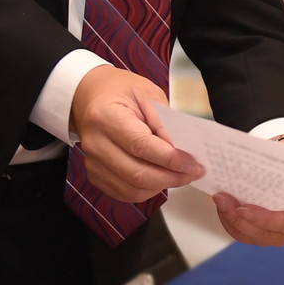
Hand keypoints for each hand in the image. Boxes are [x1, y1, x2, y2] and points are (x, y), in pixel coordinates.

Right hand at [69, 65, 201, 201]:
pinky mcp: (95, 175)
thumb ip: (165, 122)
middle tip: (193, 172)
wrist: (90, 96)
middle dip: (171, 177)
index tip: (193, 163)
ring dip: (162, 186)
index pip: (141, 146)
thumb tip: (183, 150)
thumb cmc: (120, 92)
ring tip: (181, 175)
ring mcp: (92, 162)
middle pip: (137, 173)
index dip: (170, 159)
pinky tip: (161, 178)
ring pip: (132, 189)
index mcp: (106, 116)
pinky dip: (148, 190)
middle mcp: (95, 143)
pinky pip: (125, 193)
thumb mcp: (148, 94)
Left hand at [214, 137, 283, 245]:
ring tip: (220, 202)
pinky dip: (233, 224)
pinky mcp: (270, 236)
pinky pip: (248, 236)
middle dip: (239, 219)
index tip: (242, 209)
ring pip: (253, 237)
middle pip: (265, 233)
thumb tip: (264, 159)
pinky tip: (224, 210)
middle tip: (222, 201)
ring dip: (232, 221)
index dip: (263, 218)